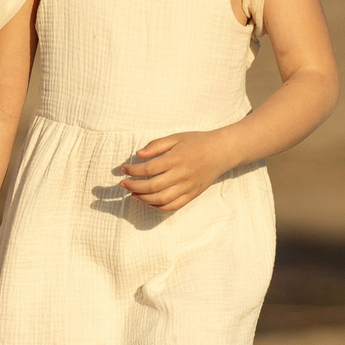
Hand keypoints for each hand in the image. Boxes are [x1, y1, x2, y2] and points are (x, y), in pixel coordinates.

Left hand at [117, 131, 234, 211]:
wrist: (222, 152)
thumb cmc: (197, 142)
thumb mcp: (176, 137)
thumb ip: (156, 145)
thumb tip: (138, 154)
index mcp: (176, 158)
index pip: (148, 169)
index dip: (132, 171)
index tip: (123, 170)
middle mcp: (181, 175)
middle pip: (152, 186)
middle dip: (133, 187)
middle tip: (123, 185)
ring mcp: (188, 187)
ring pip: (161, 199)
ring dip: (143, 199)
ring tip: (133, 194)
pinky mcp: (192, 195)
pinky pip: (173, 206)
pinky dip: (159, 207)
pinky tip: (149, 202)